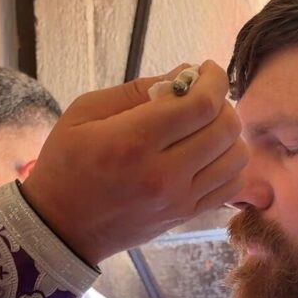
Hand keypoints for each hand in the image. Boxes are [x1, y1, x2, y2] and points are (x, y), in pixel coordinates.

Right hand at [21, 60, 246, 265]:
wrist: (61, 227)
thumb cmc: (66, 163)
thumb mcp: (84, 112)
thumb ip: (137, 90)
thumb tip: (184, 75)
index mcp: (133, 141)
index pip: (200, 104)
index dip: (213, 79)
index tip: (206, 69)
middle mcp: (163, 173)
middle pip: (224, 128)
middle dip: (222, 101)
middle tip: (201, 95)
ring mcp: (178, 199)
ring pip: (236, 156)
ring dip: (229, 132)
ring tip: (206, 125)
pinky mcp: (185, 215)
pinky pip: (232, 186)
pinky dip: (230, 163)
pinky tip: (209, 153)